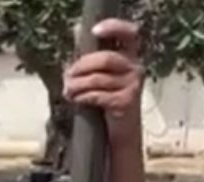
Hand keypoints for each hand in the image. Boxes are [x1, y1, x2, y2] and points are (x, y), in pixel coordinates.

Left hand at [63, 18, 143, 149]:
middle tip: (67, 76)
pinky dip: (82, 97)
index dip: (114, 28)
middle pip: (105, 59)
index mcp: (131, 56)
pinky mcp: (125, 102)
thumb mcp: (103, 79)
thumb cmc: (108, 100)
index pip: (129, 34)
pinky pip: (97, 95)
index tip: (95, 31)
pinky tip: (75, 99)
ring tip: (68, 90)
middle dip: (81, 66)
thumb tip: (70, 60)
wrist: (121, 131)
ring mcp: (133, 85)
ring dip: (76, 85)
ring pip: (97, 79)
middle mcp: (136, 68)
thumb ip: (93, 65)